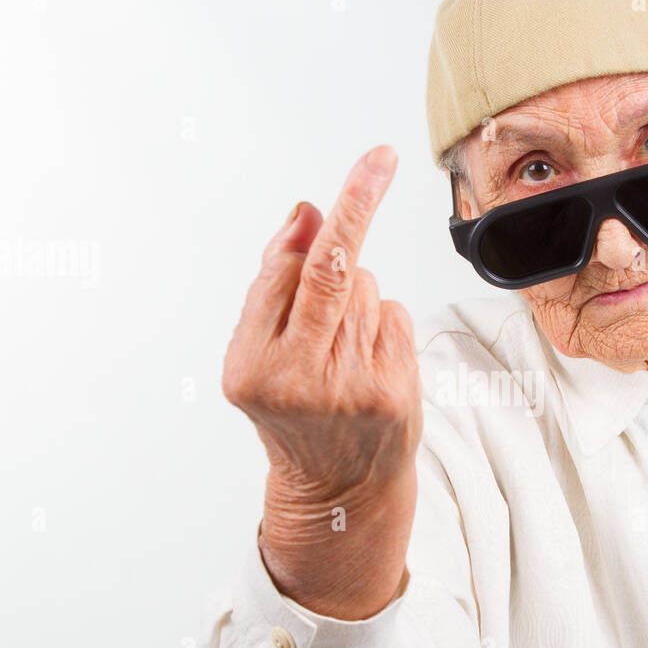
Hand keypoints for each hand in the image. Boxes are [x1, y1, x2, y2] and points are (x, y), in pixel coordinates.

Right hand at [222, 145, 420, 617]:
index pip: (295, 270)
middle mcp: (300, 380)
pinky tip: (368, 358)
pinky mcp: (395, 394)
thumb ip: (277, 285)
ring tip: (341, 345)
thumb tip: (308, 215)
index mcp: (252, 368)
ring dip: (357, 297)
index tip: (373, 162)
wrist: (336, 487)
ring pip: (368, 291)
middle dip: (359, 206)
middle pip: (337, 270)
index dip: (335, 211)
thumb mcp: (259, 355)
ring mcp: (353, 389)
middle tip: (378, 160)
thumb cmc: (291, 412)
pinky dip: (383, 322)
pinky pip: (394, 317)